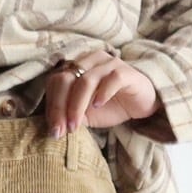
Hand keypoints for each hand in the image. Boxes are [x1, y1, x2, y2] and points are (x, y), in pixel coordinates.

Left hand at [42, 49, 161, 136]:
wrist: (140, 103)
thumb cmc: (110, 106)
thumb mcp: (85, 114)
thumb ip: (69, 115)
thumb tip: (54, 129)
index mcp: (77, 68)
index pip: (55, 82)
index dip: (52, 106)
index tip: (54, 131)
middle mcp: (90, 61)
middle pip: (66, 79)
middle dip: (60, 107)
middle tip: (61, 131)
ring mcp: (109, 64)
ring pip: (86, 80)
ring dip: (77, 106)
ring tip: (75, 126)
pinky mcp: (126, 72)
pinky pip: (112, 79)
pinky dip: (102, 93)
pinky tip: (98, 106)